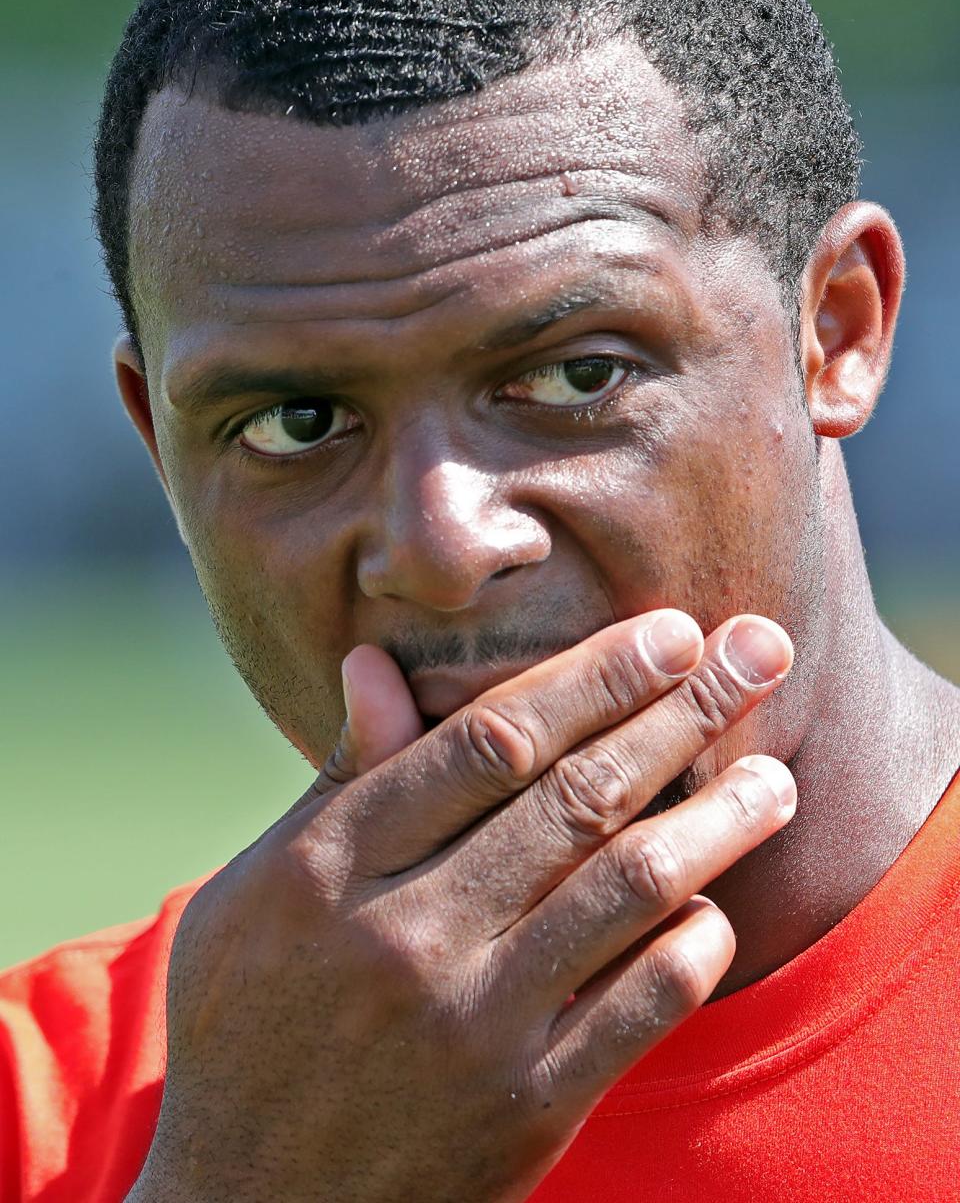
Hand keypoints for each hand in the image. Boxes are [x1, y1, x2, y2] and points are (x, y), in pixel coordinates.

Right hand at [129, 611, 793, 1202]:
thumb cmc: (248, 1024)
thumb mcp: (260, 889)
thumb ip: (338, 780)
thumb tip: (373, 664)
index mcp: (335, 863)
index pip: (491, 740)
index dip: (593, 676)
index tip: (668, 634)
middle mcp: (410, 933)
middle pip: (577, 797)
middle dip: (680, 714)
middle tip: (757, 655)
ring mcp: (474, 1026)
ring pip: (628, 890)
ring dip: (716, 821)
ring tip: (773, 777)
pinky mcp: (526, 1110)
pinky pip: (641, 1007)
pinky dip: (693, 944)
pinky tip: (716, 904)